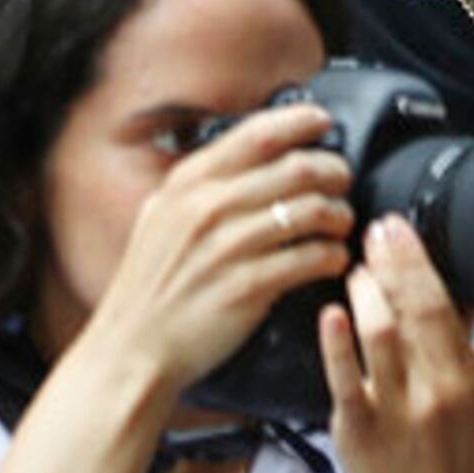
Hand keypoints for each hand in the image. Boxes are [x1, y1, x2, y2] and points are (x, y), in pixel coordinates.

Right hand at [67, 103, 355, 402]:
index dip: (300, 121)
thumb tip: (249, 151)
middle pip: (297, 168)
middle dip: (333, 170)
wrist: (130, 351)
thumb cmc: (150, 287)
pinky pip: (309, 259)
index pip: (258, 134)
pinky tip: (333, 258)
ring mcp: (227, 248)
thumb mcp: (159, 216)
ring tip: (342, 222)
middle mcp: (208, 209)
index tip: (322, 122)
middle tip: (342, 180)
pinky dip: (332, 255)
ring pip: (311, 211)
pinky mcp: (247, 287)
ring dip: (338, 214)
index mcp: (187, 184)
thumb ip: (200, 183)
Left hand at [322, 220, 473, 472]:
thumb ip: (455, 343)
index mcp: (463, 375)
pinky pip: (347, 381)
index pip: (441, 301)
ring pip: (381, 334)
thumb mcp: (470, 395)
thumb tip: (449, 287)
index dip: (416, 259)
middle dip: (391, 262)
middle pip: (414, 308)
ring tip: (352, 272)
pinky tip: (330, 316)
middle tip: (371, 231)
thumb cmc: (453, 461)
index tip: (397, 228)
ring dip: (365, 293)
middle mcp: (436, 389)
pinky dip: (337, 345)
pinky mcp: (360, 434)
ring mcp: (397, 412)